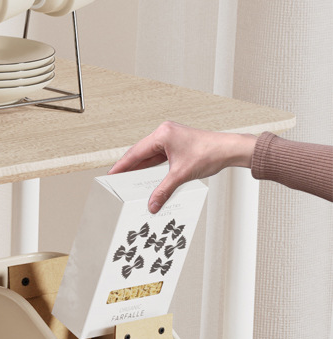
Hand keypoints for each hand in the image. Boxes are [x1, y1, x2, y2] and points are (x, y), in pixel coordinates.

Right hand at [109, 121, 256, 211]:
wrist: (227, 150)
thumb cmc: (209, 152)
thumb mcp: (181, 175)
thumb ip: (163, 191)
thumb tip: (152, 204)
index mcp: (163, 134)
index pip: (136, 152)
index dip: (122, 165)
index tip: (112, 175)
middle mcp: (165, 133)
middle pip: (140, 153)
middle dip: (129, 168)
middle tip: (116, 180)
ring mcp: (171, 139)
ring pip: (149, 156)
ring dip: (140, 168)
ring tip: (128, 181)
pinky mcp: (176, 145)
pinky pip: (158, 158)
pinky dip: (151, 168)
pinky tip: (146, 177)